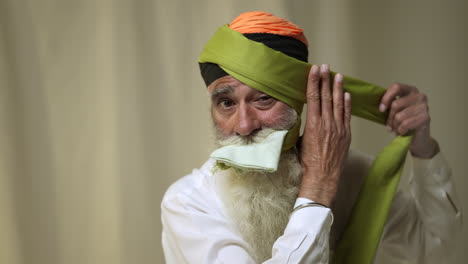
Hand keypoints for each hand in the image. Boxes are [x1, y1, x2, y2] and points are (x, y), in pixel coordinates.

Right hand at [299, 64, 351, 206]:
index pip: (313, 98)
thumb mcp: (300, 141)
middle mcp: (326, 123)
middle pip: (326, 97)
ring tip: (338, 75)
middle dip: (325, 80)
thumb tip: (307, 118)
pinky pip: (347, 115)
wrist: (323, 176)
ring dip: (338, 88)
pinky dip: (347, 104)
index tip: (314, 70)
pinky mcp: (346, 135)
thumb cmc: (308, 161)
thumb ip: (305, 126)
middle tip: (325, 67)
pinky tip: (347, 94)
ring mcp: (338, 128)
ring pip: (338, 103)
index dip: (314, 82)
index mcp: (312, 124)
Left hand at [379, 83, 438, 157]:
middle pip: (396, 104)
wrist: (417, 138)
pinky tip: (403, 132)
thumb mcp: (395, 111)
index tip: (381, 110)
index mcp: (410, 90)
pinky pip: (405, 124)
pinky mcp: (426, 117)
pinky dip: (401, 130)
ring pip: (399, 116)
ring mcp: (424, 106)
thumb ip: (389, 104)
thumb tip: (379, 105)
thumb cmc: (404, 122)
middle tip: (389, 126)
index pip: (396, 87)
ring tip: (397, 129)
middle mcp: (419, 96)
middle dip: (389, 118)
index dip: (386, 98)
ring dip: (395, 125)